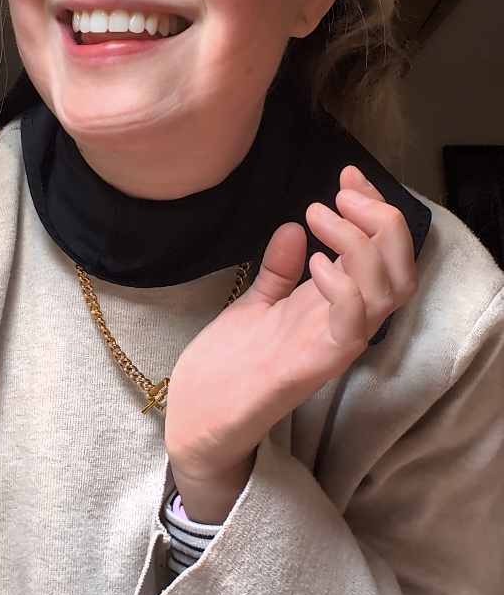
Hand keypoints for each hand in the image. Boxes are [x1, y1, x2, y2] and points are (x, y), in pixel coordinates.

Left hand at [165, 166, 417, 521]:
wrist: (194, 418)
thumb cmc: (227, 366)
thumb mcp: (255, 304)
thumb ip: (279, 271)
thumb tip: (294, 227)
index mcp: (331, 307)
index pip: (381, 254)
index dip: (374, 210)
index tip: (346, 176)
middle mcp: (342, 325)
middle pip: (400, 270)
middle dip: (382, 221)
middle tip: (341, 192)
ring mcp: (330, 347)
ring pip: (386, 293)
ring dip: (360, 243)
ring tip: (319, 214)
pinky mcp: (310, 368)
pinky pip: (350, 326)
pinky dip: (342, 285)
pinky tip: (313, 259)